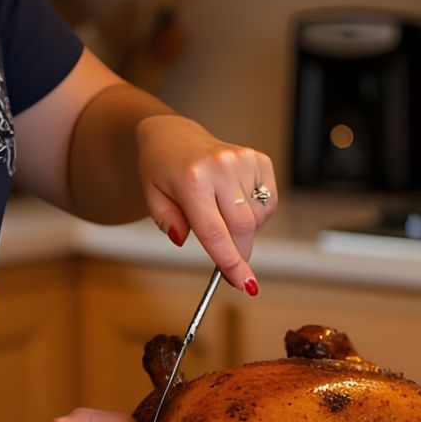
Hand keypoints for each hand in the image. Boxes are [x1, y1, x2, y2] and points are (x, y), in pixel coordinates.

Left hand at [136, 114, 277, 293]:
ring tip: (220, 212)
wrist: (174, 136)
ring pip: (258, 218)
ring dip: (244, 228)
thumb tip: (183, 240)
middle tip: (232, 262)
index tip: (245, 285)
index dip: (231, 263)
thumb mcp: (152, 197)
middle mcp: (220, 167)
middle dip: (239, 252)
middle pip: (242, 228)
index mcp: (192, 179)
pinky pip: (268, 202)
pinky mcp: (259, 159)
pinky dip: (256, 211)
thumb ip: (167, 222)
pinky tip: (235, 199)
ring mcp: (243, 160)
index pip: (215, 232)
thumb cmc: (162, 169)